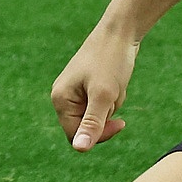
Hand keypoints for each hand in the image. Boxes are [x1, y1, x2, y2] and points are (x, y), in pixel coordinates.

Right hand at [51, 24, 138, 151]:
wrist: (122, 31)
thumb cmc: (111, 60)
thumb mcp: (104, 95)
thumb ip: (92, 123)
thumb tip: (79, 149)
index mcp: (60, 100)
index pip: (75, 136)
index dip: (98, 134)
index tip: (119, 123)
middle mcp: (64, 96)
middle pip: (87, 126)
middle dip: (106, 115)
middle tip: (114, 92)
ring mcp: (76, 90)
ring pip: (98, 115)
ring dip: (112, 103)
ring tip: (116, 83)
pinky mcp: (89, 85)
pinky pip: (103, 103)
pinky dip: (114, 96)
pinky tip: (117, 80)